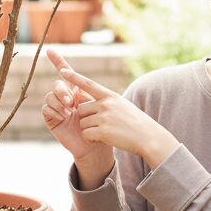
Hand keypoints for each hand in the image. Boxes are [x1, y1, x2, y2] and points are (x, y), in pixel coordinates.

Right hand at [41, 48, 106, 161]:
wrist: (96, 147)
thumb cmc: (101, 126)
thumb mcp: (99, 106)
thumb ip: (90, 95)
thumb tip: (79, 88)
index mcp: (77, 90)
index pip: (65, 72)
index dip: (57, 61)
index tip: (50, 50)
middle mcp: (65, 97)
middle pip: (57, 84)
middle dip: (62, 91)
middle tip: (71, 102)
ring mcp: (57, 108)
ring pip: (50, 95)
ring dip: (58, 102)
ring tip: (68, 112)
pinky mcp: (51, 119)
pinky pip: (46, 109)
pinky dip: (53, 111)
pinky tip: (62, 117)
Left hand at [56, 62, 180, 168]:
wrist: (149, 138)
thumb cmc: (135, 122)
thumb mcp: (122, 105)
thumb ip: (107, 101)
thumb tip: (90, 101)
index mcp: (110, 96)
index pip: (89, 84)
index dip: (74, 77)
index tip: (62, 71)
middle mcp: (106, 104)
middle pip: (82, 109)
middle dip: (86, 118)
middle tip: (100, 125)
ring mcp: (104, 117)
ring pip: (83, 123)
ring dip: (89, 129)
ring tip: (105, 132)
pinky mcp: (103, 131)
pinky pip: (86, 134)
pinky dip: (91, 139)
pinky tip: (103, 139)